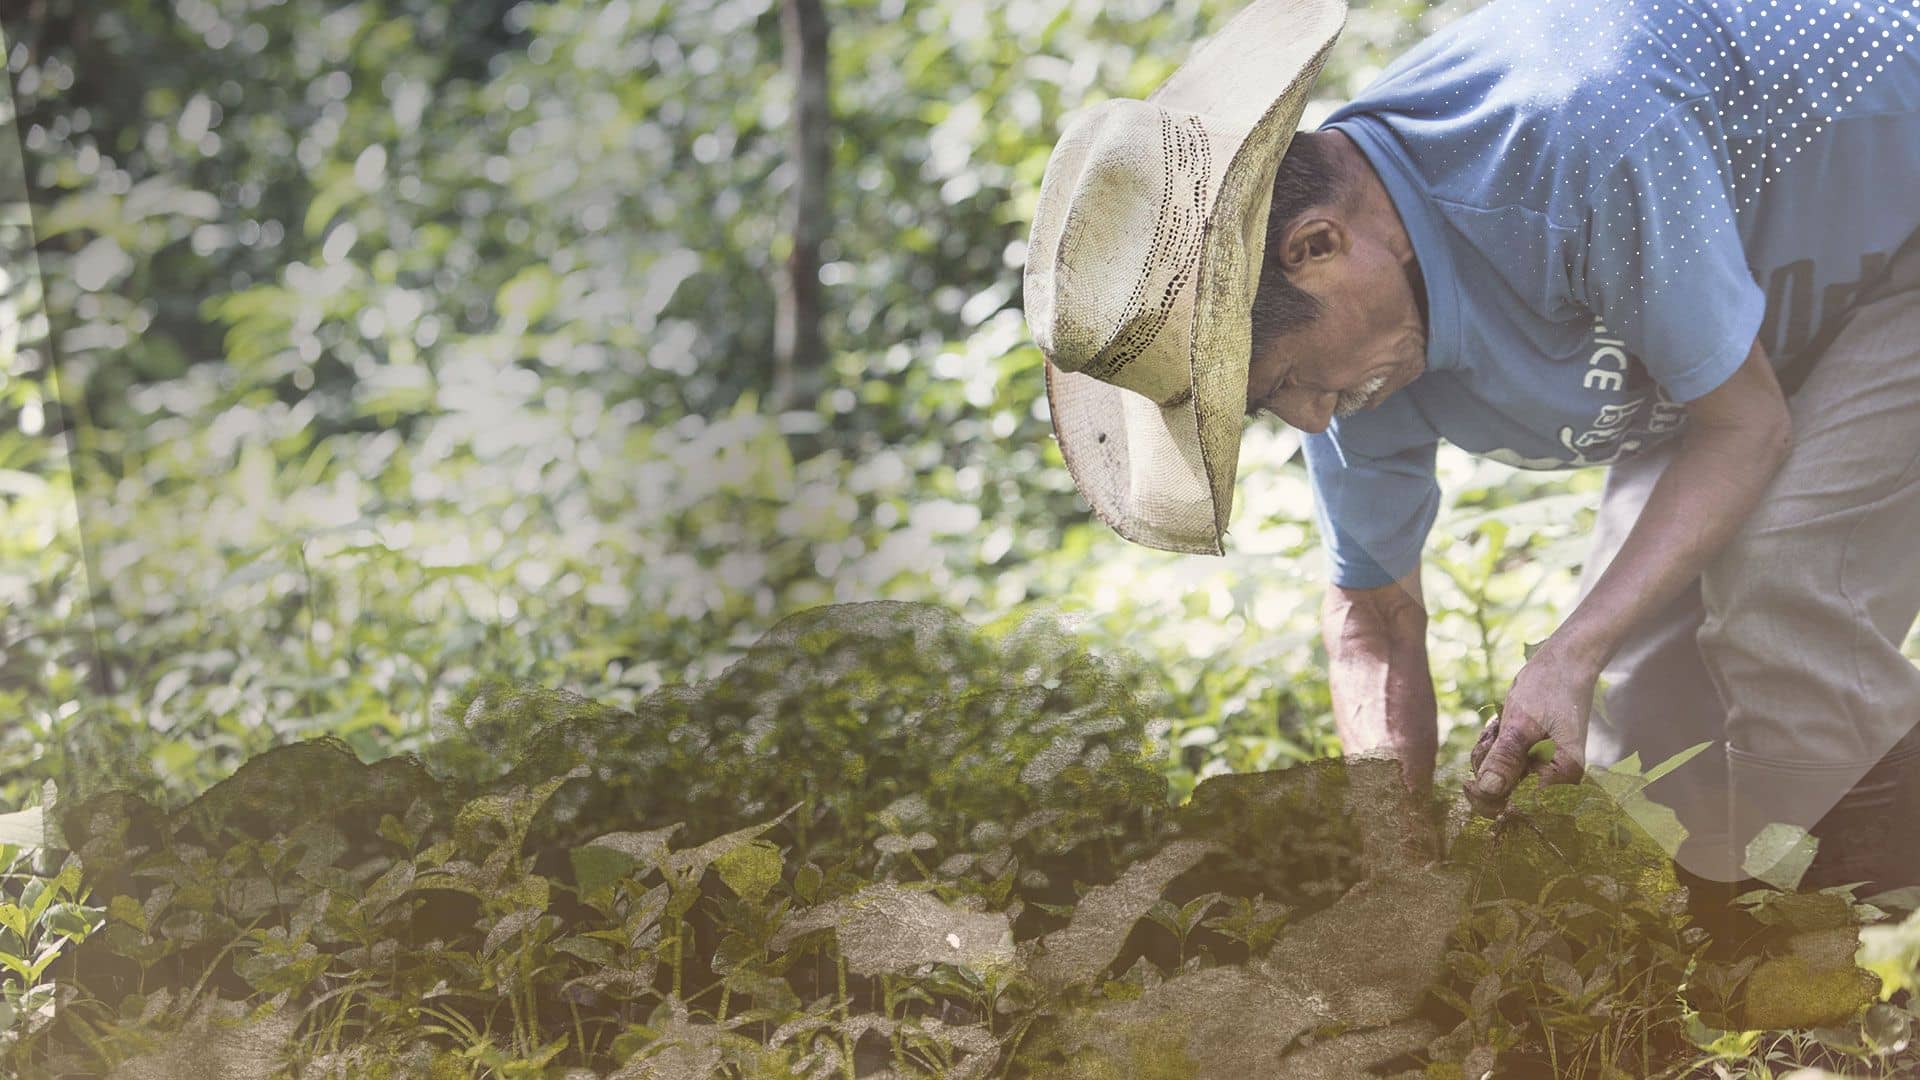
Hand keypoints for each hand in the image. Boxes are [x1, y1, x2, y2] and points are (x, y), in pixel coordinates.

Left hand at [1466, 642, 1598, 814]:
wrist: (1564, 664)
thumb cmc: (1548, 689)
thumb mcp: (1520, 723)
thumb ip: (1505, 758)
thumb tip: (1489, 790)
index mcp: (1561, 777)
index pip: (1519, 809)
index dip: (1489, 800)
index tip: (1468, 782)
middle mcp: (1558, 781)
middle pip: (1506, 796)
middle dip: (1488, 770)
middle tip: (1492, 739)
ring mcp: (1546, 770)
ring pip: (1500, 779)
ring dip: (1488, 754)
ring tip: (1500, 726)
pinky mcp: (1534, 759)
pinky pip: (1503, 764)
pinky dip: (1494, 748)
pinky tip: (1501, 726)